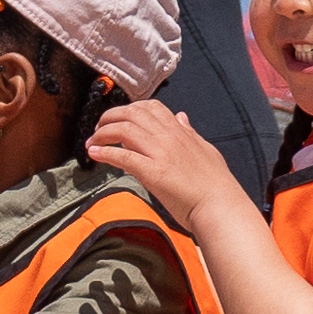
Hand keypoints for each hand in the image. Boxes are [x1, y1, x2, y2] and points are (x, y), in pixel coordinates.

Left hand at [87, 95, 239, 229]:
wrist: (220, 206)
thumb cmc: (215, 184)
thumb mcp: (204, 149)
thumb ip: (190, 132)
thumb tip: (181, 117)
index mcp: (180, 132)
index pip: (151, 107)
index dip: (129, 109)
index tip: (118, 118)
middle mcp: (169, 137)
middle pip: (132, 113)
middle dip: (110, 117)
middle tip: (98, 129)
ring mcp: (161, 154)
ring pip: (124, 130)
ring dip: (102, 134)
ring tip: (92, 142)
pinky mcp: (154, 173)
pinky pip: (124, 156)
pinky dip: (106, 153)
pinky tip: (95, 155)